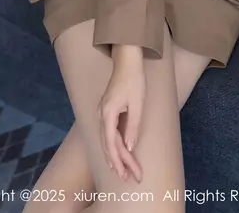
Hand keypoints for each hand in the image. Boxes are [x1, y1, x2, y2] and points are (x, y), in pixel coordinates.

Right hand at [97, 54, 144, 181]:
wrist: (126, 61)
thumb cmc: (134, 80)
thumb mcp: (138, 103)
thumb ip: (133, 126)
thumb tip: (130, 147)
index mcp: (108, 113)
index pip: (112, 143)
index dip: (120, 160)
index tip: (127, 173)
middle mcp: (101, 115)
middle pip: (108, 144)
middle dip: (118, 163)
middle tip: (127, 177)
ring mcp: (101, 112)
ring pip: (106, 140)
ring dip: (114, 156)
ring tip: (121, 171)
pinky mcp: (105, 110)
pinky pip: (107, 133)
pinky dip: (111, 146)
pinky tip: (115, 154)